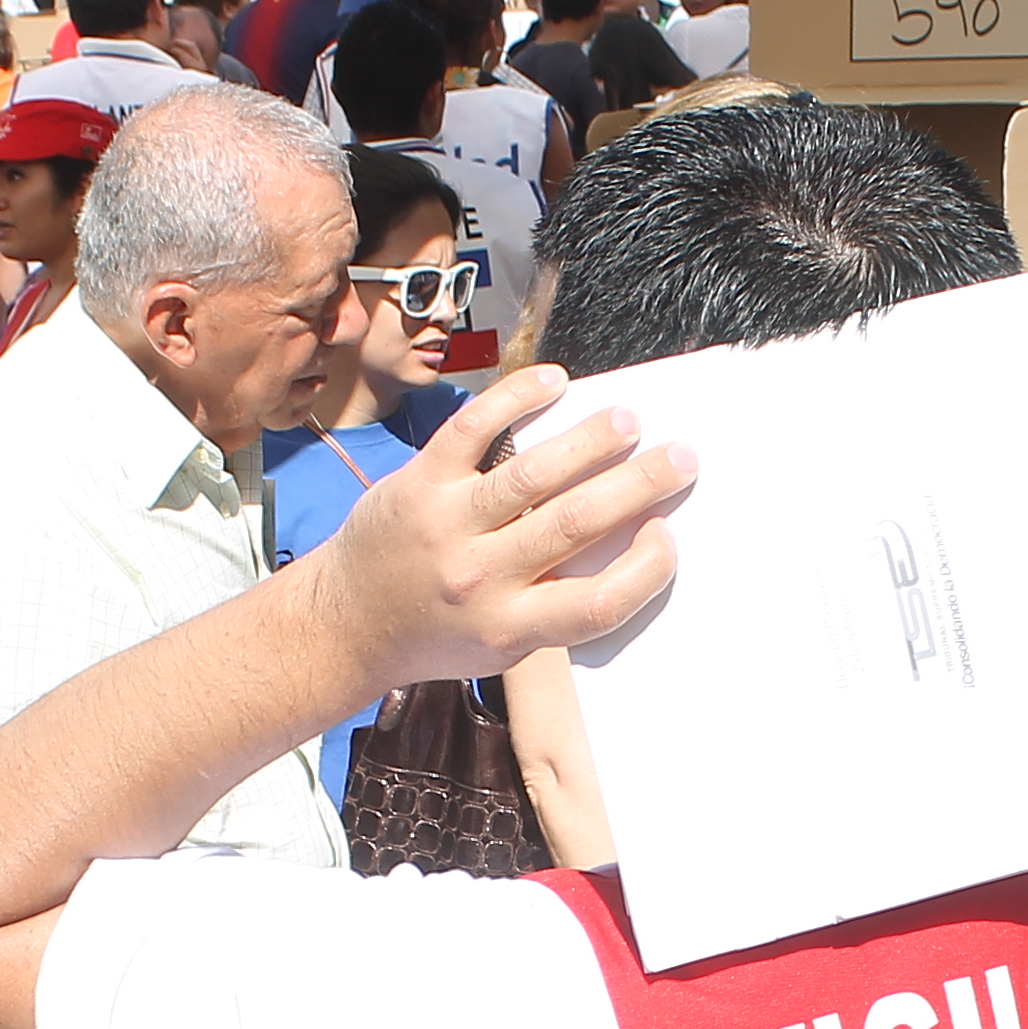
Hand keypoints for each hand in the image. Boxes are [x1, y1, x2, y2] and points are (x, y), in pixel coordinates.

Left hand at [304, 366, 694, 691]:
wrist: (349, 623)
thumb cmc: (438, 633)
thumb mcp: (503, 646)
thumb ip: (556, 605)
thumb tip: (625, 538)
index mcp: (509, 629)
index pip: (599, 602)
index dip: (645, 568)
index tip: (664, 534)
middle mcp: (479, 581)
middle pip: (577, 524)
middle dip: (640, 485)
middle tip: (678, 457)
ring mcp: (446, 526)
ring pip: (532, 474)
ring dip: (589, 441)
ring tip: (627, 420)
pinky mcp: (419, 483)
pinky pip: (474, 429)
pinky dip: (515, 399)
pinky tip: (552, 382)